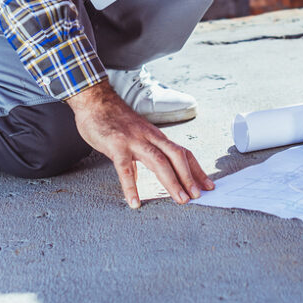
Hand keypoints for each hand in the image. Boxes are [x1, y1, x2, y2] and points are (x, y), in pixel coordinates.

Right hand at [67, 82, 213, 208]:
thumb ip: (138, 154)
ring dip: (172, 181)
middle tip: (197, 196)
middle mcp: (149, 137)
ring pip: (158, 161)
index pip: (182, 152)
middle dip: (189, 176)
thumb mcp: (134, 135)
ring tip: (180, 200)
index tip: (207, 185)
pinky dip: (131, 187)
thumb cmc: (113, 118)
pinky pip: (125, 169)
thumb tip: (136, 175)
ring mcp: (133, 140)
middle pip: (176, 156)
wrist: (95, 100)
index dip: (196, 169)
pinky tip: (135, 202)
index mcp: (155, 136)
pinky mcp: (116, 145)